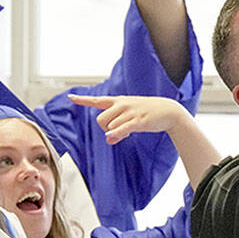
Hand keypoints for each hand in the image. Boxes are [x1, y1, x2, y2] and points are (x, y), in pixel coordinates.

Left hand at [68, 93, 185, 143]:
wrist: (168, 110)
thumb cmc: (147, 114)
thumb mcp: (130, 120)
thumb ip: (117, 129)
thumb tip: (109, 140)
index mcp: (118, 101)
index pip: (97, 100)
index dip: (83, 100)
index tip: (70, 97)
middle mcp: (122, 104)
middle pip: (100, 119)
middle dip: (104, 128)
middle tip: (117, 131)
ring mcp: (130, 112)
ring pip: (110, 126)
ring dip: (115, 133)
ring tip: (127, 131)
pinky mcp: (138, 121)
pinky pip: (122, 128)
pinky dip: (116, 133)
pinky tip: (113, 136)